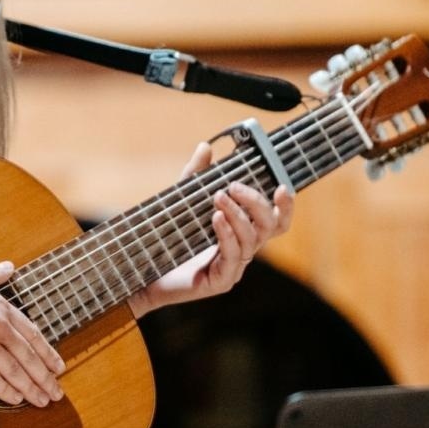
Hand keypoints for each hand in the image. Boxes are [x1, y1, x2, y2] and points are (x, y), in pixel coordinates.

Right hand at [0, 254, 65, 407]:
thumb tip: (9, 268)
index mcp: (1, 307)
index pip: (33, 335)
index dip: (48, 354)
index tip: (58, 367)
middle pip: (29, 357)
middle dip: (45, 378)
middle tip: (56, 392)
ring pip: (14, 372)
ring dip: (31, 389)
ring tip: (41, 401)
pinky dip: (5, 391)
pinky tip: (15, 399)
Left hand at [128, 141, 294, 316]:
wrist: (143, 271)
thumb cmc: (167, 237)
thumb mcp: (182, 201)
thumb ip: (194, 175)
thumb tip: (206, 146)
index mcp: (242, 232)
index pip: (276, 220)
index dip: (285, 206)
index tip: (280, 185)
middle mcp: (243, 249)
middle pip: (269, 226)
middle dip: (255, 202)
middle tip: (233, 186)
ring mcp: (234, 267)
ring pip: (251, 240)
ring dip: (238, 215)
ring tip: (218, 198)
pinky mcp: (220, 281)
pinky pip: (232, 257)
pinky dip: (227, 235)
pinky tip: (216, 219)